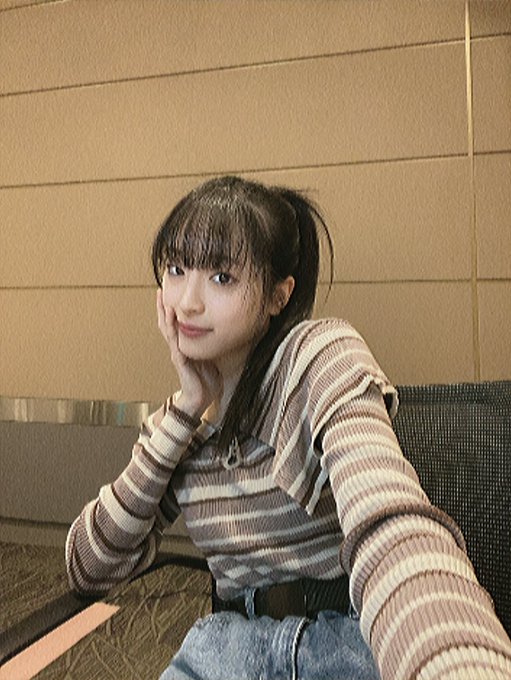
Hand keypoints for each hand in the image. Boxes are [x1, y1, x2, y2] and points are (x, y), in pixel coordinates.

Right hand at [156, 289, 222, 418]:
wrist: (201, 399)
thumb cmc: (206, 382)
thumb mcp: (210, 358)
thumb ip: (209, 347)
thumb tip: (218, 334)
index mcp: (184, 347)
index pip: (174, 324)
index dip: (170, 310)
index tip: (168, 295)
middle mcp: (178, 348)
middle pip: (166, 323)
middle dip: (162, 307)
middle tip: (160, 290)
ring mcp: (177, 353)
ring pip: (167, 329)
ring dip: (164, 313)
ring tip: (162, 298)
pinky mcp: (180, 359)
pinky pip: (174, 340)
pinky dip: (171, 327)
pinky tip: (171, 316)